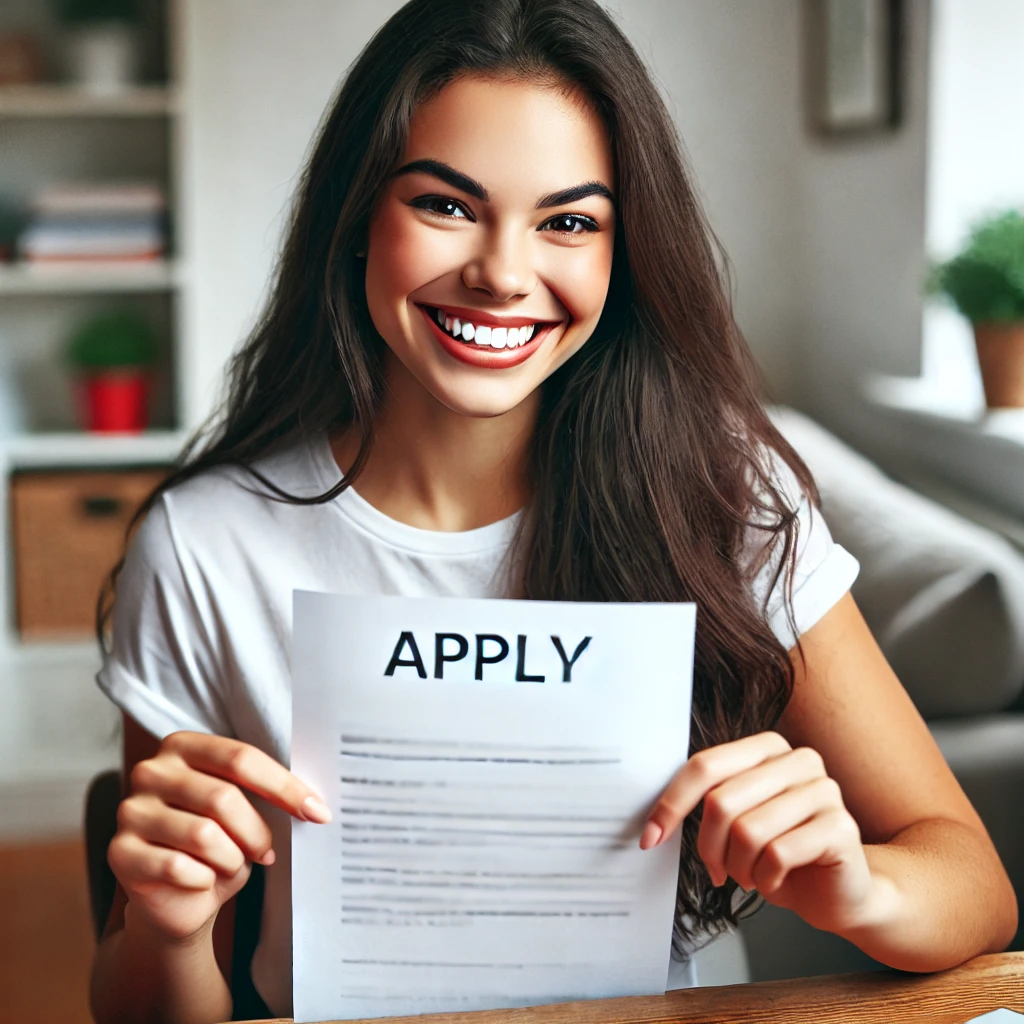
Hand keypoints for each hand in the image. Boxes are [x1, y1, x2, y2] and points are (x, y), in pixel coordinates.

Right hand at [108, 731, 330, 943]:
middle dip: (257, 832)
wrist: (179, 900)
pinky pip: (178, 867)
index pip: (241, 759)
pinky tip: (202, 881)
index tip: (319, 812)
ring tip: (231, 865)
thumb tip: (316, 802)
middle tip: (267, 852)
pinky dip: (203, 880)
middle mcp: (151, 771)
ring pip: (203, 835)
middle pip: (223, 797)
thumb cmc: (219, 846)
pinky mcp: (119, 852)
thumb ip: (266, 796)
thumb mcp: (244, 812)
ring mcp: (130, 810)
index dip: (284, 787)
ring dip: (231, 859)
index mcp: (183, 746)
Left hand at [642, 732, 876, 934]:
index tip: (650, 837)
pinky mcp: (840, 827)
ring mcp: (824, 790)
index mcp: (767, 747)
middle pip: (722, 801)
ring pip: (748, 831)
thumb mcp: (739, 820)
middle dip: (709, 847)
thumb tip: (653, 820)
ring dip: (738, 867)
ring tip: (749, 875)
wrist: (838, 892)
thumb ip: (710, 802)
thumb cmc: (780, 853)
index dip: (672, 804)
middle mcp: (798, 760)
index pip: (705, 766)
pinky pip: (778, 854)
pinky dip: (765, 879)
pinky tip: (771, 881)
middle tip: (716, 869)